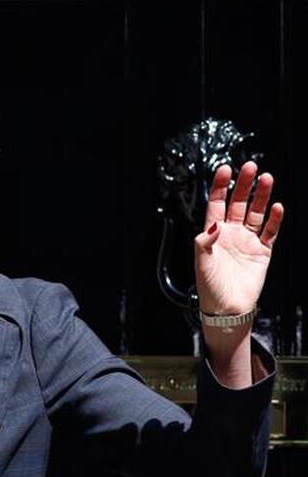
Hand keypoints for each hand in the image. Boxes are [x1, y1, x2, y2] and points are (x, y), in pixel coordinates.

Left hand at [194, 161, 283, 317]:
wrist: (227, 310)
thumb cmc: (209, 288)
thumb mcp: (200, 263)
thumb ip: (204, 243)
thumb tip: (213, 226)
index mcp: (213, 233)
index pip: (217, 203)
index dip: (220, 186)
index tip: (225, 169)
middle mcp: (231, 234)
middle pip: (238, 203)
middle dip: (244, 185)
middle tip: (250, 167)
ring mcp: (247, 241)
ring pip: (256, 213)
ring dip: (261, 196)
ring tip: (267, 179)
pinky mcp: (262, 252)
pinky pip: (269, 232)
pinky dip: (274, 220)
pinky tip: (276, 207)